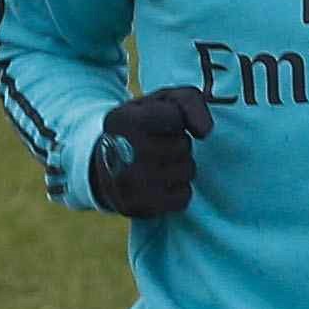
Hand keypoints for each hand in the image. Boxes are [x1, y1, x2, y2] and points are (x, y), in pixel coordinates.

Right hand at [88, 86, 214, 217]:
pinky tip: (159, 183)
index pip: (176, 117)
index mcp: (125, 121)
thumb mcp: (160, 101)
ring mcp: (131, 183)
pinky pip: (183, 197)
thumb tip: (205, 131)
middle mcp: (125, 152)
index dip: (175, 119)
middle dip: (177, 143)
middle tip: (155, 145)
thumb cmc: (140, 127)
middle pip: (184, 145)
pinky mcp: (139, 207)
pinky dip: (177, 190)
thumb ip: (190, 102)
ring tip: (156, 163)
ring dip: (179, 166)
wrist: (102, 165)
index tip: (159, 122)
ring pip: (187, 171)